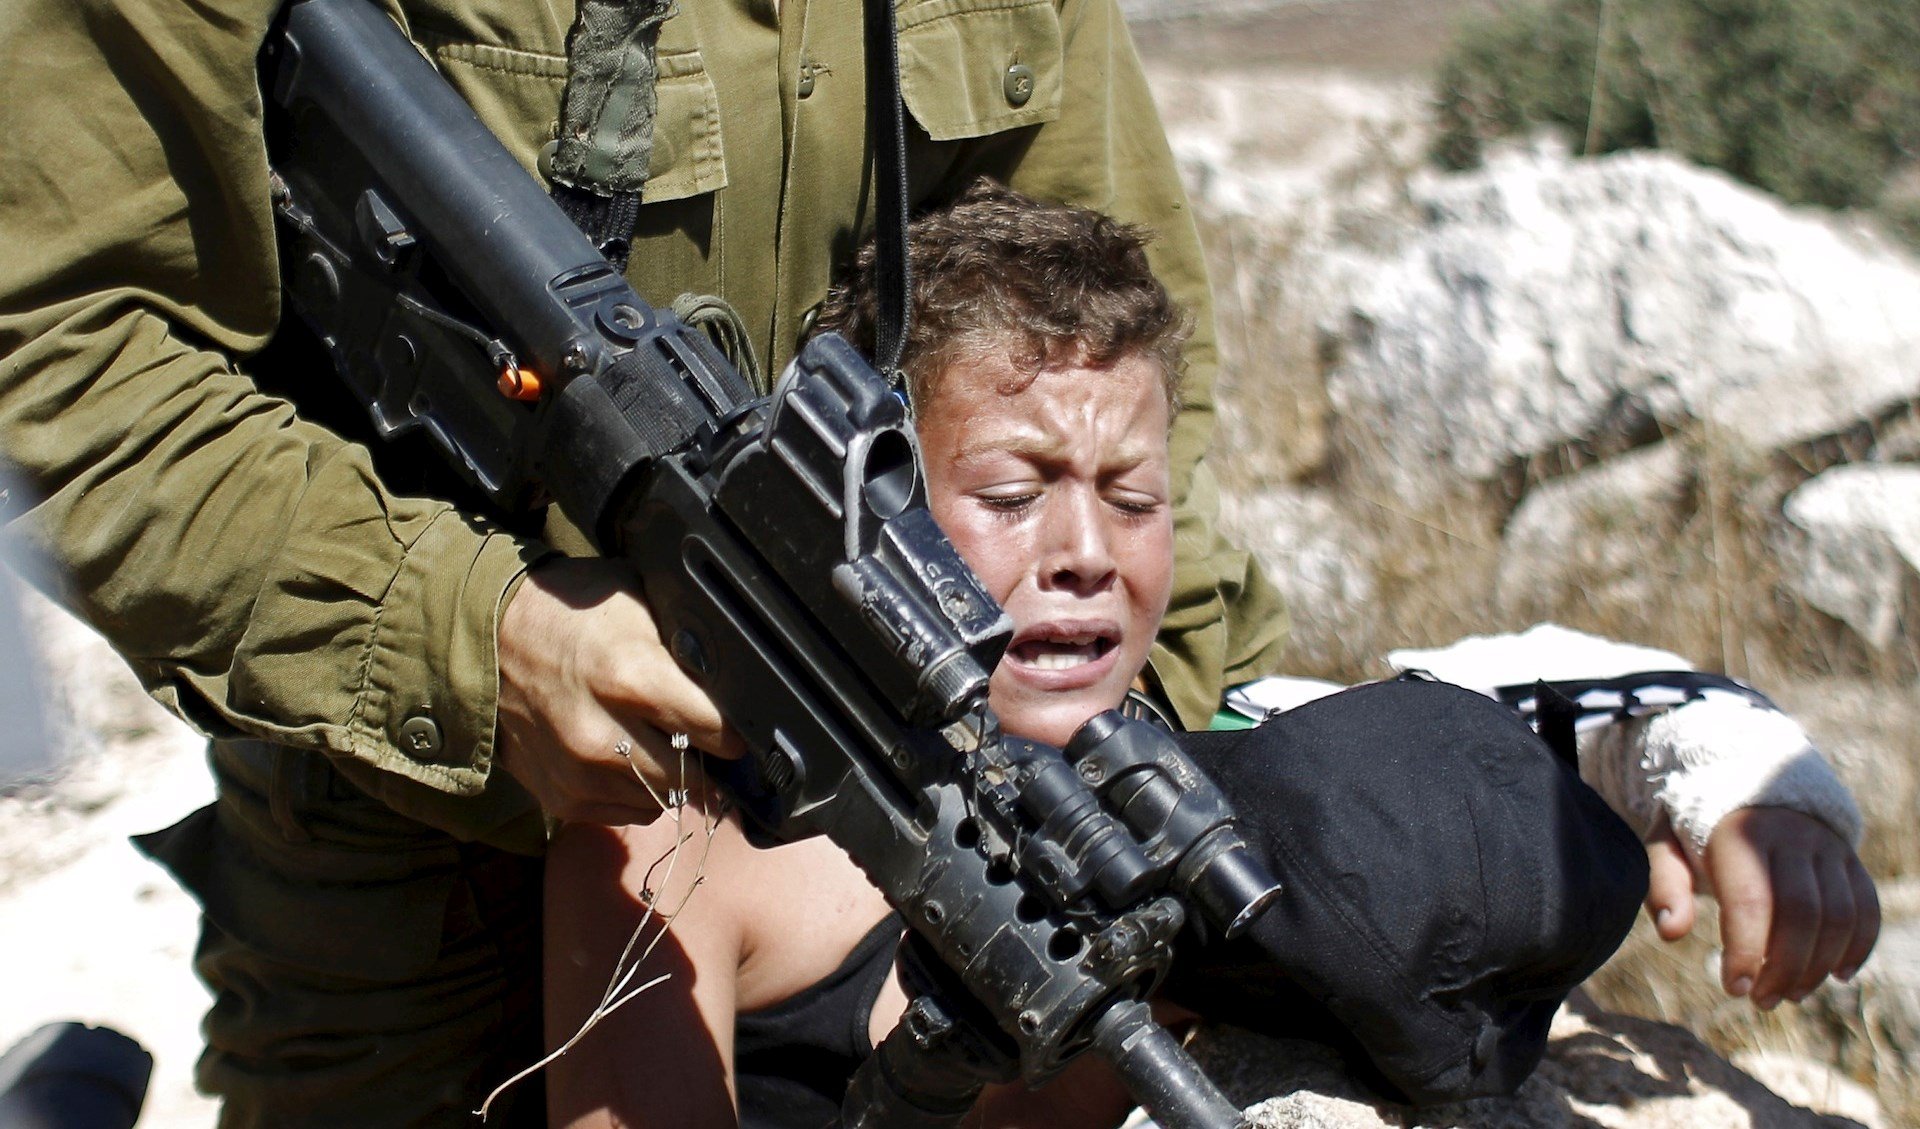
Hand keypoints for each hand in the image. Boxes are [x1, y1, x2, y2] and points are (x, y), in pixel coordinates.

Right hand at [496, 556, 742, 824]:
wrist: (486, 640)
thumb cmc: (570, 614)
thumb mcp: (637, 604)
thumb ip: (685, 647)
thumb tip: (737, 682)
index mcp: (629, 678)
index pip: (715, 730)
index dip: (735, 728)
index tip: (741, 725)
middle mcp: (602, 736)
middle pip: (694, 776)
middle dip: (710, 760)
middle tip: (709, 740)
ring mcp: (579, 774)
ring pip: (664, 800)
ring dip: (674, 779)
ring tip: (664, 744)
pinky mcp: (561, 799)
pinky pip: (630, 813)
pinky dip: (640, 792)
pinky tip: (630, 758)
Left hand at [1644, 807, 1878, 1008]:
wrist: (1745, 787)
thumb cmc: (1696, 830)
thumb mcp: (1667, 845)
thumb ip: (1664, 885)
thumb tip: (1672, 932)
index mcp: (1739, 833)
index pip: (1751, 900)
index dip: (1747, 951)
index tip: (1736, 988)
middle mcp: (1790, 835)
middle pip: (1802, 913)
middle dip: (1784, 968)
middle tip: (1762, 1001)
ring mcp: (1825, 847)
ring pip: (1839, 916)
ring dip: (1818, 966)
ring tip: (1790, 994)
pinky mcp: (1849, 860)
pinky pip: (1866, 908)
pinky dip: (1858, 947)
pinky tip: (1836, 975)